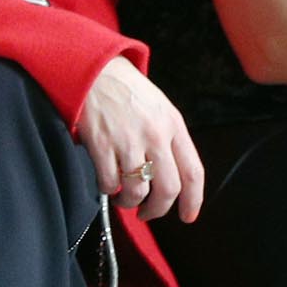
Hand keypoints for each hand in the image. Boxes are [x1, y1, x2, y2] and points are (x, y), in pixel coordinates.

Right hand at [74, 55, 203, 222]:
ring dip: (130, 202)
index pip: (193, 172)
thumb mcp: (159, 108)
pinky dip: (107, 189)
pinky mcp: (101, 144)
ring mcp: (128, 140)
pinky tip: (105, 184)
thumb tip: (169, 174)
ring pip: (137, 189)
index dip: (193, 200)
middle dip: (158, 209)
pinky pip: (108, 180)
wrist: (93, 70)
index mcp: (173, 126)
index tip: (188, 216)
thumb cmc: (125, 90)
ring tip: (122, 199)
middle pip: (167, 188)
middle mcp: (155, 135)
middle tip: (148, 213)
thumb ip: (168, 138)